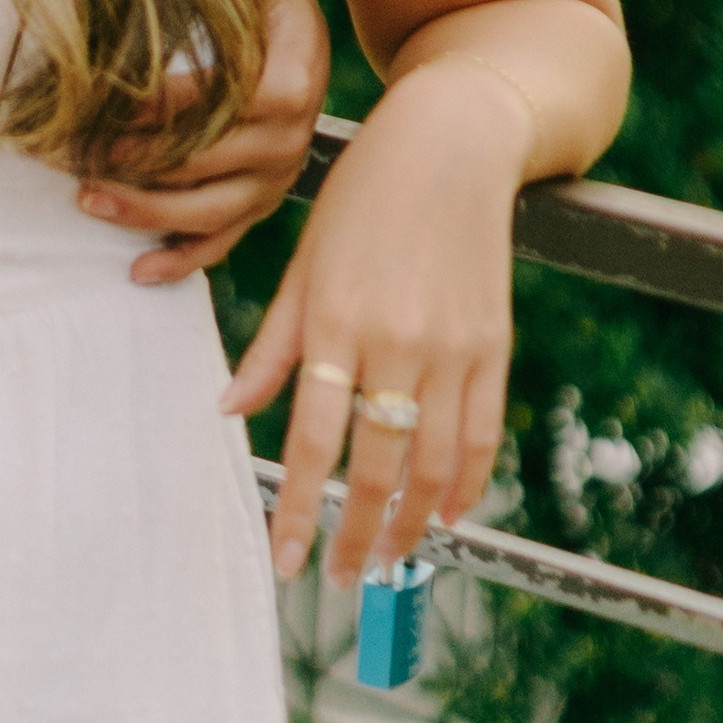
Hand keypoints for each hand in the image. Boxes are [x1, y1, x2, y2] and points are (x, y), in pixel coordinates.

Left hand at [77, 0, 332, 284]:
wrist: (315, 41)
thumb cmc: (267, 1)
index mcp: (289, 84)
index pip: (212, 103)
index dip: (151, 106)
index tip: (94, 99)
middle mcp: (288, 140)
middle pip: (201, 163)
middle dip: (128, 159)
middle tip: (66, 152)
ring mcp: (276, 179)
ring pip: (207, 212)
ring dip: (142, 211)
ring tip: (85, 198)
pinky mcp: (261, 203)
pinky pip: (223, 242)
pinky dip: (181, 261)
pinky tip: (137, 270)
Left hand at [223, 61, 526, 584]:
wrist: (449, 144)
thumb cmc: (359, 199)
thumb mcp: (301, 263)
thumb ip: (272, 344)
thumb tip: (229, 410)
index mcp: (334, 321)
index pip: (311, 441)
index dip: (297, 510)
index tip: (284, 562)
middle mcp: (396, 342)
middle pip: (378, 467)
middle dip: (358, 536)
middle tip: (339, 579)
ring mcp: (453, 348)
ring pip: (436, 465)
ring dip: (413, 526)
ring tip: (387, 560)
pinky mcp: (494, 346)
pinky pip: (482, 435)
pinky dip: (466, 485)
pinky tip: (448, 515)